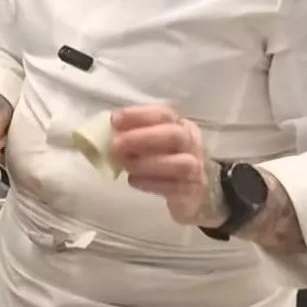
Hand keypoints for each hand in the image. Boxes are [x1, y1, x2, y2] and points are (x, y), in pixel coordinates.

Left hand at [111, 105, 222, 226]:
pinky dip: (150, 183)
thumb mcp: (156, 144)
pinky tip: (134, 181)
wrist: (198, 192)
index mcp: (181, 126)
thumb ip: (135, 136)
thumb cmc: (169, 161)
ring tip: (126, 165)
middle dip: (143, 138)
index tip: (115, 120)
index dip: (139, 115)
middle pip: (175, 135)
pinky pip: (173, 187)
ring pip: (179, 163)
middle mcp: (192, 145)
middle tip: (116, 145)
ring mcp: (195, 169)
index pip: (164, 114)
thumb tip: (107, 133)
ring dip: (147, 163)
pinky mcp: (191, 193)